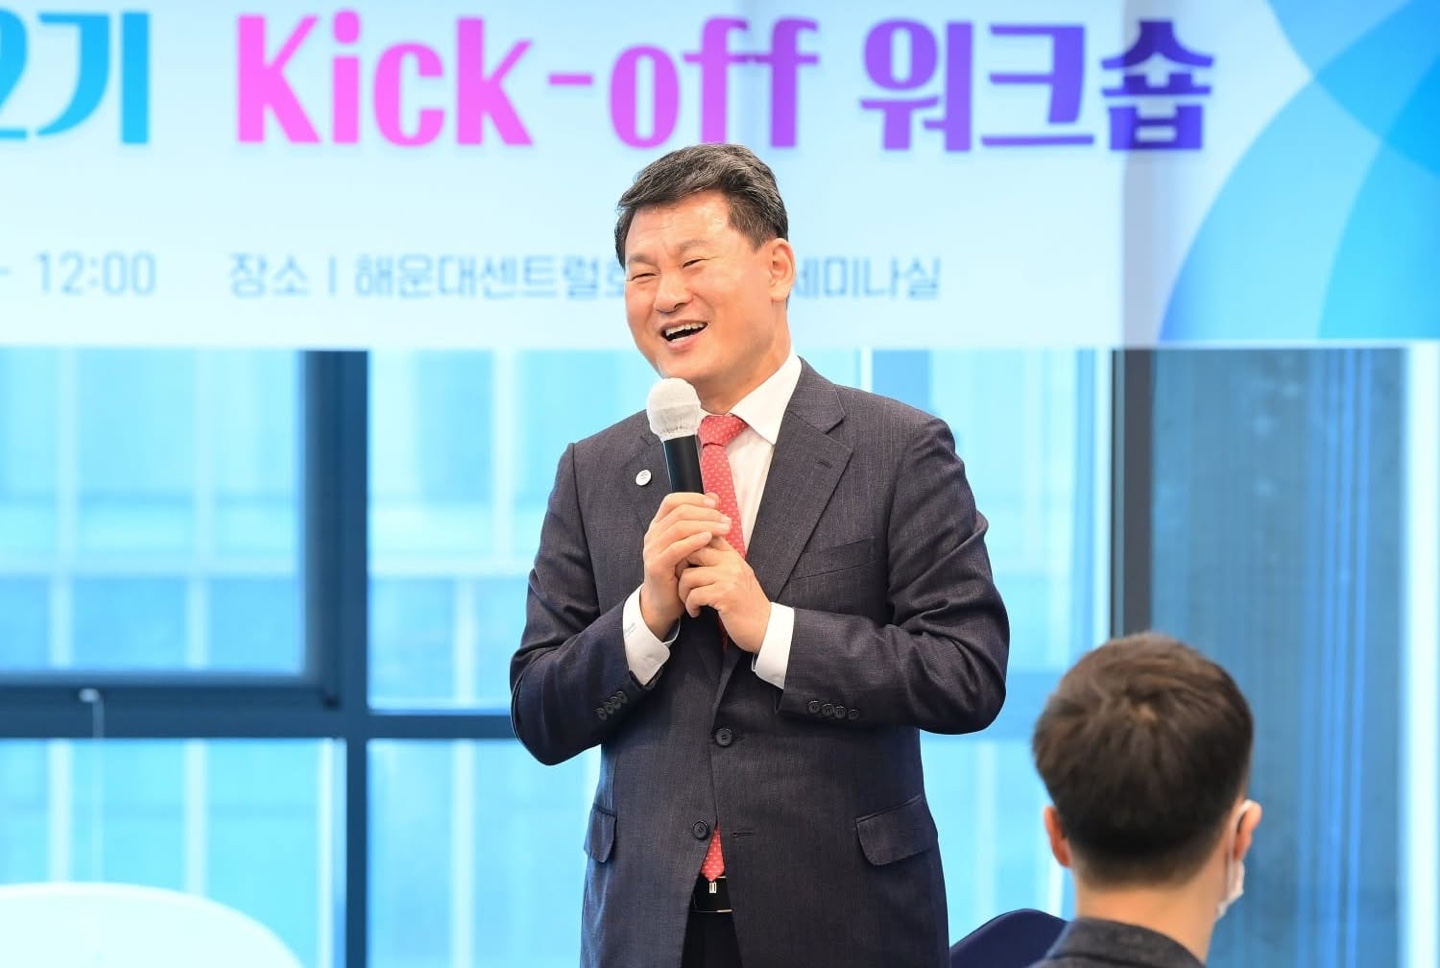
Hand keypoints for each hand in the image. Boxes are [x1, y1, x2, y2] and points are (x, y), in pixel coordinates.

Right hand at [639, 492, 731, 638]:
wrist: (663, 603)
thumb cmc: (679, 572)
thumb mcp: (690, 544)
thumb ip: (700, 522)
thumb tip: (714, 498)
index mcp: (659, 526)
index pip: (672, 501)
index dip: (694, 498)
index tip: (715, 503)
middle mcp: (653, 535)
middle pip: (678, 512)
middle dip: (705, 513)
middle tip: (725, 519)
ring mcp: (653, 550)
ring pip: (678, 528)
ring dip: (704, 525)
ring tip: (723, 528)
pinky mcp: (657, 566)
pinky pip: (676, 549)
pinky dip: (694, 541)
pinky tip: (708, 539)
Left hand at [678, 538, 771, 652]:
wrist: (764, 626)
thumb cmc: (745, 603)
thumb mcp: (736, 575)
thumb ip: (720, 561)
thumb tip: (693, 548)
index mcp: (733, 555)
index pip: (704, 536)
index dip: (687, 547)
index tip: (682, 564)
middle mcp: (732, 562)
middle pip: (692, 551)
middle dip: (679, 568)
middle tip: (682, 583)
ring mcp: (729, 578)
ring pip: (688, 575)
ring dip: (683, 592)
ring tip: (689, 601)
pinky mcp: (725, 595)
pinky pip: (694, 595)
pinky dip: (690, 606)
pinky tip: (696, 611)